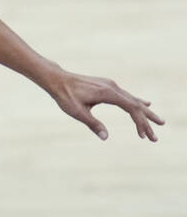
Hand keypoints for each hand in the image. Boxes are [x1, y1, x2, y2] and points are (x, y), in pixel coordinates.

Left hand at [45, 68, 162, 140]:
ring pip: (132, 100)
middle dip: (147, 119)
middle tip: (157, 134)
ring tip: (158, 122)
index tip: (143, 135)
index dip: (140, 122)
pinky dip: (136, 103)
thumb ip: (93, 124)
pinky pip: (126, 96)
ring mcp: (110, 85)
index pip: (131, 108)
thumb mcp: (77, 112)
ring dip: (144, 112)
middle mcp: (112, 87)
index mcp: (107, 93)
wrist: (57, 79)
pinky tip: (145, 104)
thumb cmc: (65, 95)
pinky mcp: (106, 85)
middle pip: (135, 104)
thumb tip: (105, 137)